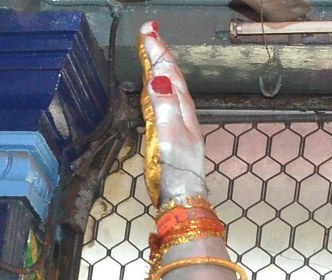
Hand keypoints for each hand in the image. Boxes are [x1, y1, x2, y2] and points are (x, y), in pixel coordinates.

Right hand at [140, 23, 207, 204]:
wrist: (183, 198)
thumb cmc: (174, 169)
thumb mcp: (168, 135)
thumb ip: (163, 106)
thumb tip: (158, 77)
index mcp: (180, 108)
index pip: (168, 72)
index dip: (158, 52)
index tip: (148, 30)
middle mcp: (183, 112)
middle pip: (172, 76)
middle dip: (160, 54)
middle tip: (149, 33)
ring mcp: (180, 124)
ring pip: (171, 87)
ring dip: (161, 67)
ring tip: (153, 52)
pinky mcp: (174, 135)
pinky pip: (168, 102)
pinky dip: (161, 88)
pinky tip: (158, 91)